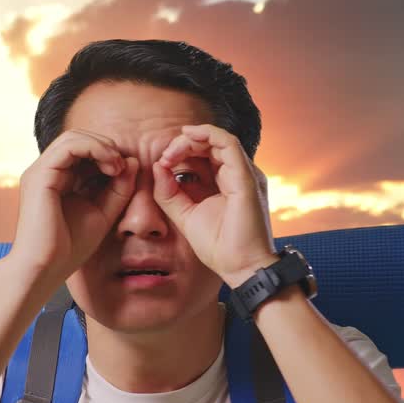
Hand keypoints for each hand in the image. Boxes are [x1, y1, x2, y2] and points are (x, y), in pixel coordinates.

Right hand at [7, 129, 137, 285]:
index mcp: (58, 179)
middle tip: (123, 167)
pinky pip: (69, 146)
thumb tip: (133, 161)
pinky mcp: (40, 175)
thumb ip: (118, 188)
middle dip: (106, 146)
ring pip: (74, 137)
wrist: (45, 269)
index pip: (84, 150)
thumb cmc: (69, 248)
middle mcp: (47, 171)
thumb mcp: (103, 212)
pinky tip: (110, 167)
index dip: (108, 154)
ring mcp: (41, 171)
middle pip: (79, 138)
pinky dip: (94, 149)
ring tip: (117, 167)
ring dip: (102, 146)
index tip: (127, 172)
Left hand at [152, 124, 277, 287]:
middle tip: (164, 155)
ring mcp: (244, 174)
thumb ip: (170, 193)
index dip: (182, 152)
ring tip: (171, 151)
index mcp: (226, 182)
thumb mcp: (185, 215)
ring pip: (218, 140)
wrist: (241, 268)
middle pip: (211, 144)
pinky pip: (228, 143)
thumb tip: (157, 167)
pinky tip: (187, 138)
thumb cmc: (219, 247)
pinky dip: (207, 135)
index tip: (161, 163)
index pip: (205, 155)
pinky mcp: (246, 178)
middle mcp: (238, 174)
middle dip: (184, 143)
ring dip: (192, 139)